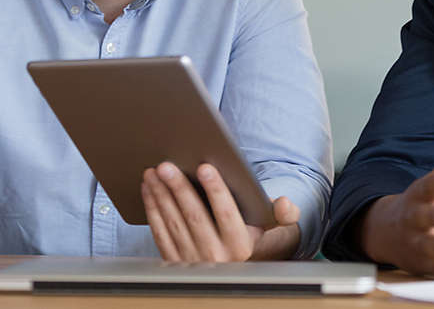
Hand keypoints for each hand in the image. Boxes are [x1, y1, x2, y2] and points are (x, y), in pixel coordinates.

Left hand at [142, 162, 299, 261]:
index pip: (226, 214)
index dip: (216, 190)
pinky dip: (152, 209)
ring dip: (161, 195)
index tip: (205, 167)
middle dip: (178, 188)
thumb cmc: (257, 238)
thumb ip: (285, 213)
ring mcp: (192, 261)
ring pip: (173, 223)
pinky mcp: (174, 262)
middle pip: (194, 216)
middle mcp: (215, 257)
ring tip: (154, 172)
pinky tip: (149, 189)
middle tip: (167, 165)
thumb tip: (284, 202)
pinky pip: (160, 233)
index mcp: (241, 246)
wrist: (239, 269)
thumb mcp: (278, 229)